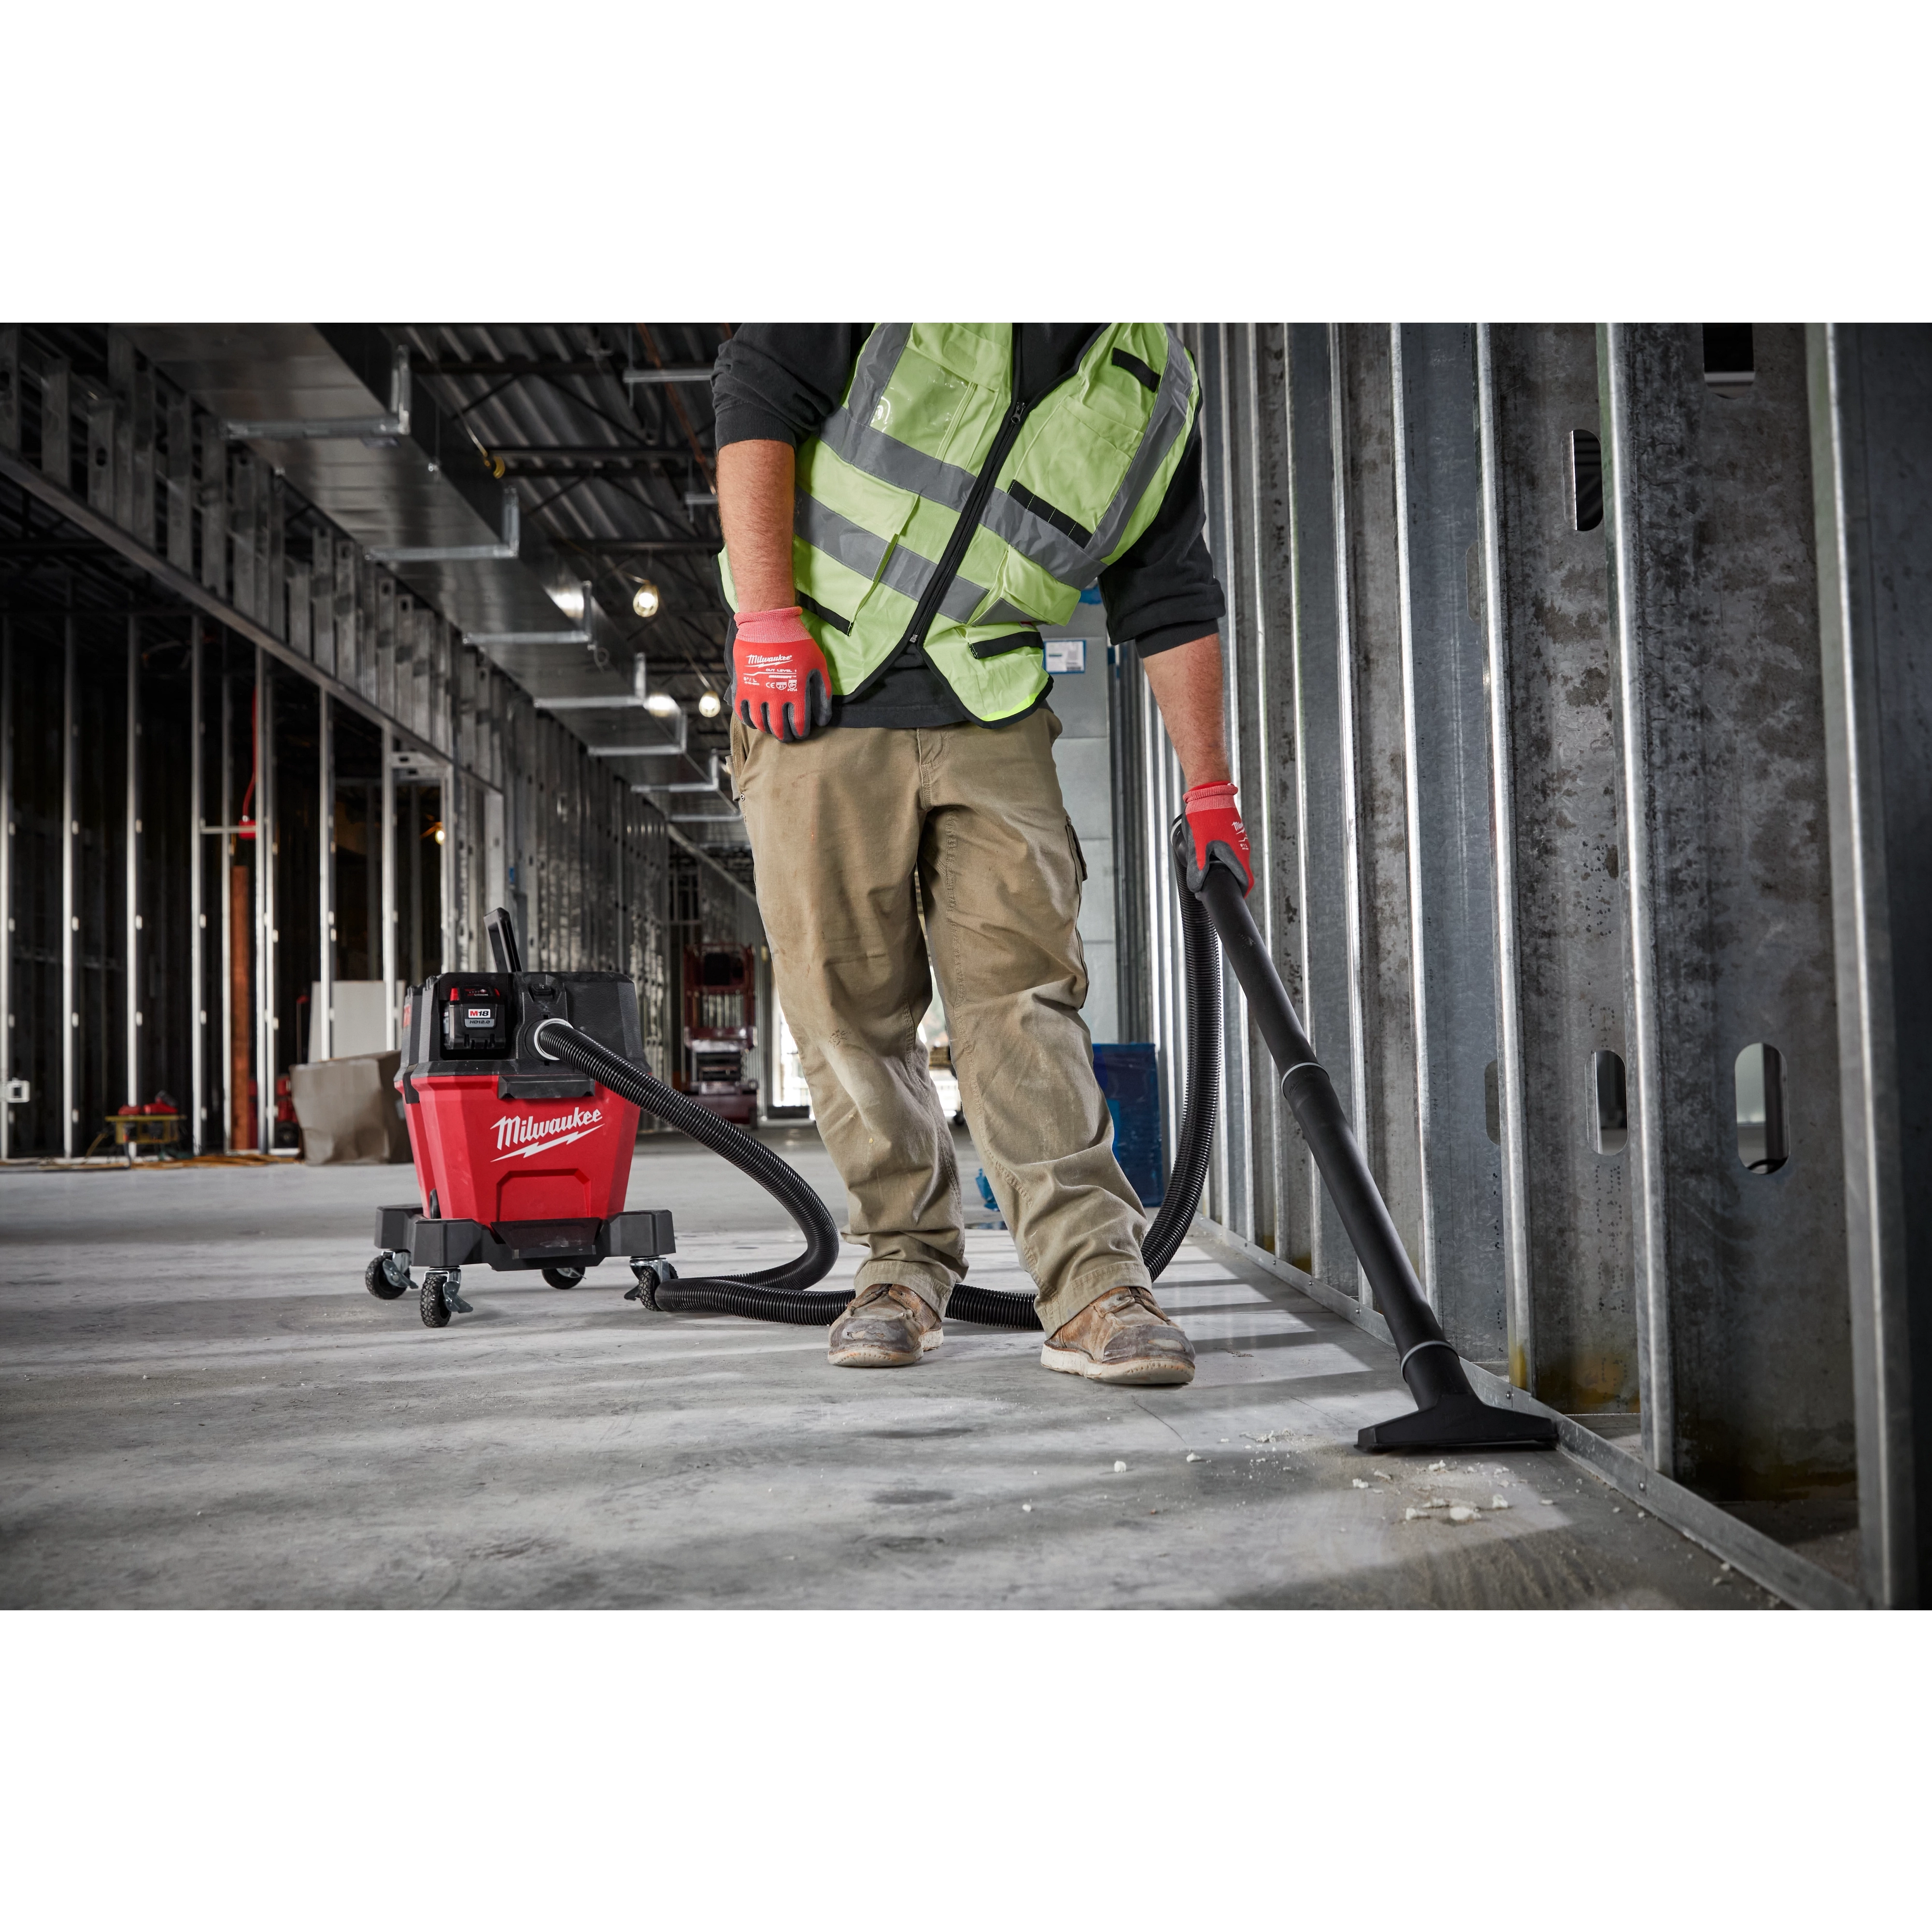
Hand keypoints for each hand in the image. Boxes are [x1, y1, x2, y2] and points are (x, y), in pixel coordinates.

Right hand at [733, 606, 831, 741]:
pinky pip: (743, 713)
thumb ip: (823, 692)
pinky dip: (750, 720)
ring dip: (768, 730)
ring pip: (760, 723)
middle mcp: (775, 695)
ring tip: (773, 728)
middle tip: (788, 736)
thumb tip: (824, 719)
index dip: (801, 732)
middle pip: (779, 728)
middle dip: (786, 736)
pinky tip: (756, 719)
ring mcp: (756, 691)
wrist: (768, 622)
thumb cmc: (797, 642)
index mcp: (796, 691)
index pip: (799, 724)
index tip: (802, 733)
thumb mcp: (818, 664)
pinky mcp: (741, 686)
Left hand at [1183, 780, 1252, 894]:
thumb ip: (1198, 869)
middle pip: (1240, 875)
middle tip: (1208, 888)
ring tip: (1205, 873)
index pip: (1245, 882)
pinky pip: (1231, 853)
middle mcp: (1243, 850)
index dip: (1239, 894)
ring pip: (1235, 863)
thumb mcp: (1199, 845)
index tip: (1229, 899)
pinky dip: (1222, 860)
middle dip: (1227, 884)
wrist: (1211, 793)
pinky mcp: (1234, 835)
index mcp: (1238, 855)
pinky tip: (1208, 857)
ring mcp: (1239, 842)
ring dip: (1224, 871)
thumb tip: (1197, 887)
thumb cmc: (1206, 817)